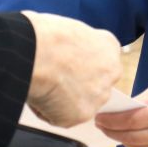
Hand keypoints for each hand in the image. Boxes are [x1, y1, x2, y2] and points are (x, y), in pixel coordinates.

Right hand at [22, 11, 121, 127]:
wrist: (37, 54)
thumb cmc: (46, 36)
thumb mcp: (71, 29)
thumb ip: (79, 46)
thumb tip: (68, 53)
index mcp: (108, 46)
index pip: (101, 61)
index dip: (82, 64)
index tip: (68, 63)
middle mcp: (110, 73)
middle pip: (95, 84)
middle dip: (77, 84)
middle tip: (54, 76)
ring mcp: (97, 97)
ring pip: (79, 102)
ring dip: (64, 99)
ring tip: (44, 84)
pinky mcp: (80, 116)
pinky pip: (61, 117)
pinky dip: (47, 110)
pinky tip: (40, 95)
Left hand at [95, 80, 147, 146]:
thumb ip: (139, 102)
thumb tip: (118, 112)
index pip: (129, 121)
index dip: (110, 120)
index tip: (97, 117)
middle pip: (130, 137)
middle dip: (112, 131)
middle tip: (99, 125)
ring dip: (122, 140)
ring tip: (111, 131)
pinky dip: (136, 146)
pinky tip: (128, 137)